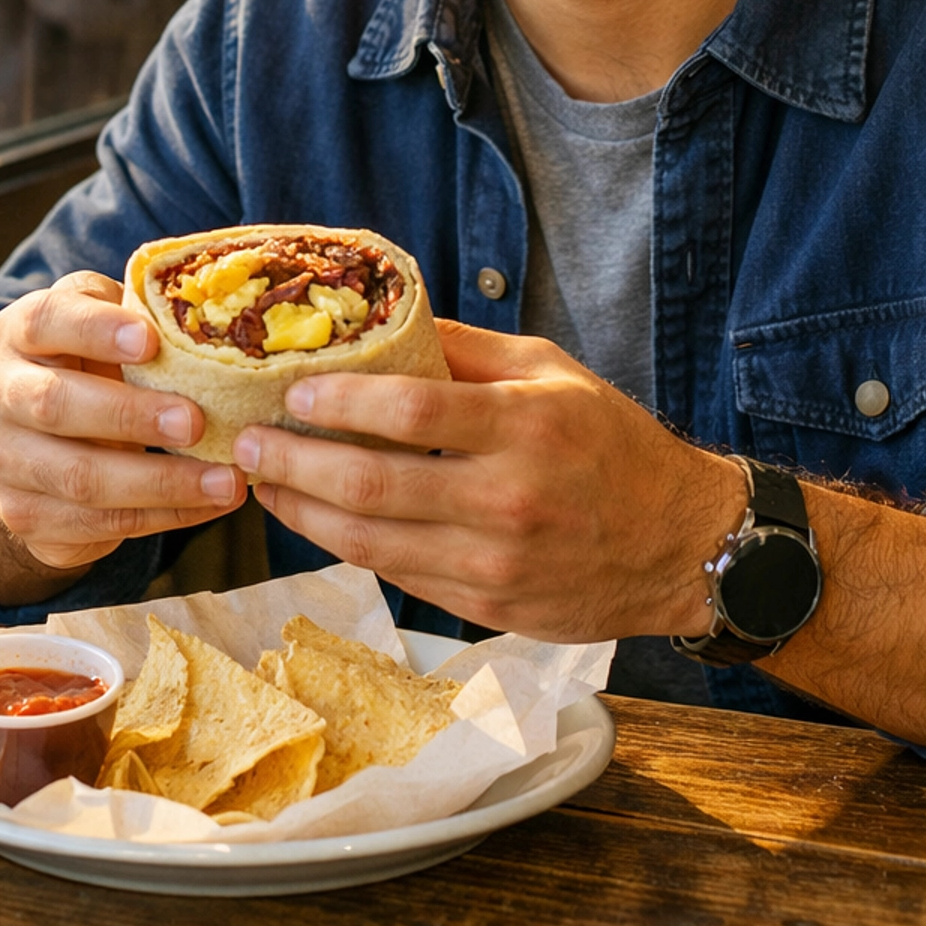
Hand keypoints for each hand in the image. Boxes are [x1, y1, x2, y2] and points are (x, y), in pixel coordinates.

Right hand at [0, 271, 246, 572]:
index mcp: (19, 332)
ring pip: (79, 477)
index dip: (95, 328)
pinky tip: (209, 504)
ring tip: (226, 480)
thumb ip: (141, 309)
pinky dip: (163, 516)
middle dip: (129, 415)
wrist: (34, 439)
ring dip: (161, 483)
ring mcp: (5, 460)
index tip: (150, 341)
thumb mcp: (106, 321)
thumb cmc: (92, 363)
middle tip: (195, 422)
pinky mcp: (25, 515)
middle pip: (54, 404)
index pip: (47, 320)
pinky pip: (98, 522)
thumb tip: (220, 310)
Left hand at [232, 320, 740, 639]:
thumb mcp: (553, 371)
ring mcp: (493, 564)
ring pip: (367, 542)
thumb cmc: (612, 445)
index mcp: (524, 427)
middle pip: (368, 484)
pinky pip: (396, 576)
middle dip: (291, 463)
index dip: (337, 401)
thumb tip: (381, 318)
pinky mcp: (485, 607)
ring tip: (262, 484)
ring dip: (300, 513)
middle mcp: (506, 500)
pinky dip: (345, 546)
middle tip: (246, 443)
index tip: (289, 389)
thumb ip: (465, 348)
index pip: (408, 411)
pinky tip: (316, 519)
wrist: (679, 545)